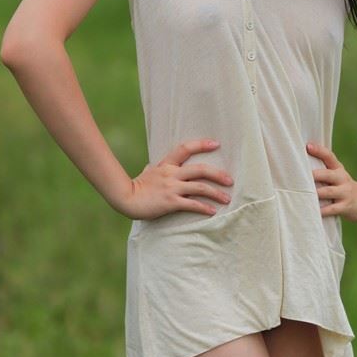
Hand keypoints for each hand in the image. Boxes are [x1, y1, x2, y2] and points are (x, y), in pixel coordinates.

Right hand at [120, 138, 234, 220]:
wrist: (126, 198)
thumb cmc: (136, 186)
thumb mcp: (147, 172)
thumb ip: (154, 168)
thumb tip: (152, 166)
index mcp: (167, 164)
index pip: (186, 148)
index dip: (202, 144)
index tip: (216, 144)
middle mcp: (172, 173)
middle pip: (200, 169)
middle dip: (218, 174)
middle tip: (230, 180)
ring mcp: (172, 187)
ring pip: (200, 187)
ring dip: (216, 193)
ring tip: (227, 199)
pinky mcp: (170, 202)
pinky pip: (192, 204)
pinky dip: (204, 208)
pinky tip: (212, 212)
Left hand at [306, 141, 356, 222]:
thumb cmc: (342, 186)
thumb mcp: (337, 174)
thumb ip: (322, 169)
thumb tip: (302, 160)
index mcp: (338, 169)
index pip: (329, 156)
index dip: (319, 150)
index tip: (307, 146)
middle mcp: (342, 178)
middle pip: (327, 174)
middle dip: (315, 175)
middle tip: (300, 175)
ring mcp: (344, 192)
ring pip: (328, 192)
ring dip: (316, 193)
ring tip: (304, 193)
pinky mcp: (345, 206)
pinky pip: (332, 209)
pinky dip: (322, 211)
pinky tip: (313, 211)